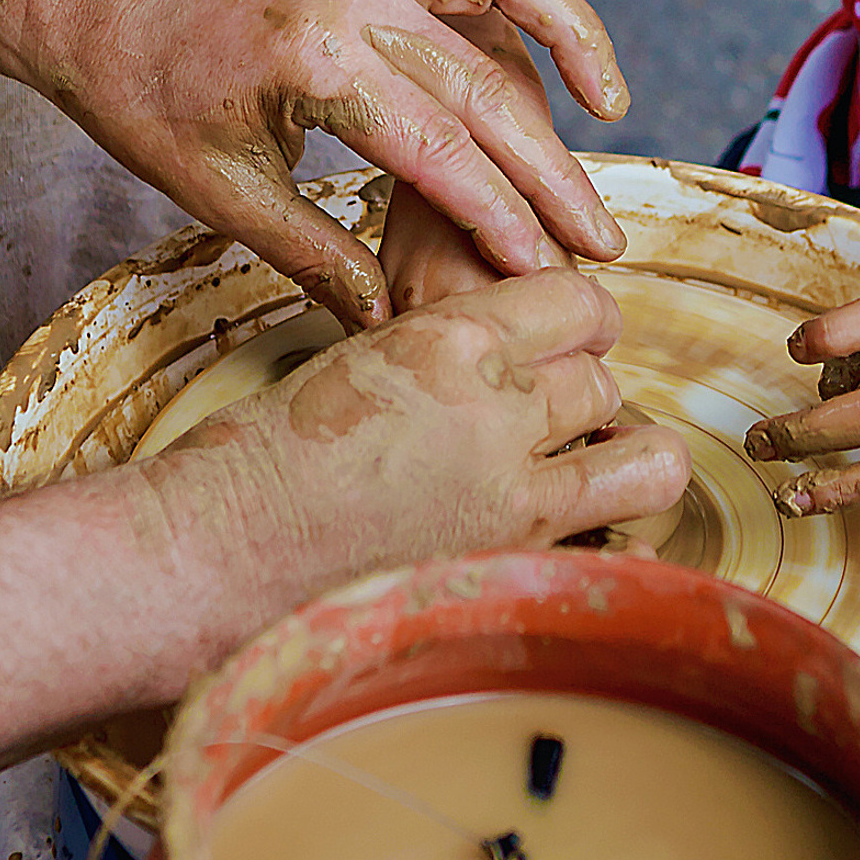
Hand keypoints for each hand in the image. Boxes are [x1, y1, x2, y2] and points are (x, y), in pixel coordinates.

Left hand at [27, 0, 630, 327]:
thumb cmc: (140, 97)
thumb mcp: (217, 191)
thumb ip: (311, 253)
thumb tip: (388, 321)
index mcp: (312, 60)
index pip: (438, 153)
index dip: (499, 219)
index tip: (543, 272)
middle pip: (486, 87)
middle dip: (550, 171)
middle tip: (602, 235)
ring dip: (569, 42)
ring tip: (613, 106)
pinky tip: (554, 20)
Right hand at [151, 271, 687, 613]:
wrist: (219, 550)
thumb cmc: (261, 458)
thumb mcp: (360, 362)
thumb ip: (443, 356)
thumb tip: (502, 362)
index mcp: (448, 333)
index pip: (576, 300)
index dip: (580, 320)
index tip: (569, 340)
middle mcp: (494, 399)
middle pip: (603, 374)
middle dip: (584, 391)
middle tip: (550, 417)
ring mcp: (512, 486)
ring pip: (640, 449)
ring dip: (619, 452)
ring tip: (584, 466)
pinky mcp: (514, 559)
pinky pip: (617, 525)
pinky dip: (610, 524)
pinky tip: (576, 529)